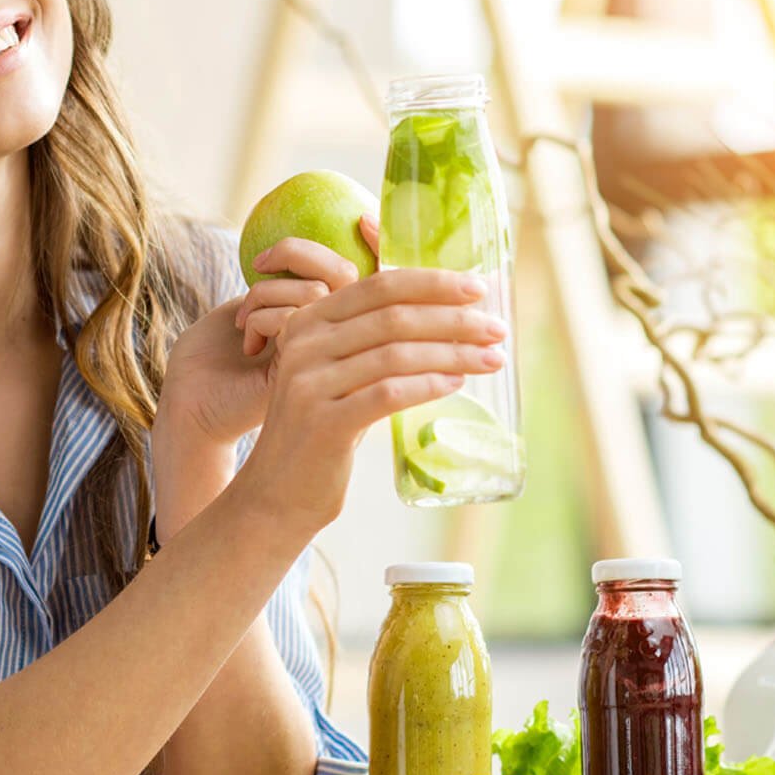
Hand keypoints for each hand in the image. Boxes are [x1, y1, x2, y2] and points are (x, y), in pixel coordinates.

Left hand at [157, 223, 371, 449]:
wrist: (192, 406)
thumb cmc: (212, 355)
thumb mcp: (249, 308)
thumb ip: (285, 285)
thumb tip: (317, 249)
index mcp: (326, 321)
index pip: (372, 275)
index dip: (380, 244)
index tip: (365, 221)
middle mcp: (335, 340)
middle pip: (348, 274)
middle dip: (298, 254)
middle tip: (261, 263)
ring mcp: (324, 359)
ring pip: (319, 292)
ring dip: (269, 292)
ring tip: (245, 322)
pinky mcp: (305, 372)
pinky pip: (297, 320)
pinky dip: (265, 316)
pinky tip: (249, 344)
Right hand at [239, 263, 508, 534]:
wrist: (277, 491)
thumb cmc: (320, 428)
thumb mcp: (333, 373)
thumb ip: (369, 341)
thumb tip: (448, 314)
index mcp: (307, 321)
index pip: (377, 286)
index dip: (431, 283)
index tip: (477, 288)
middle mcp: (303, 344)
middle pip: (392, 317)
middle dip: (453, 318)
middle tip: (496, 328)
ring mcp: (310, 382)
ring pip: (396, 354)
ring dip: (453, 353)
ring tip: (491, 359)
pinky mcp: (324, 422)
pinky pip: (389, 393)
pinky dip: (429, 384)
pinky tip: (456, 383)